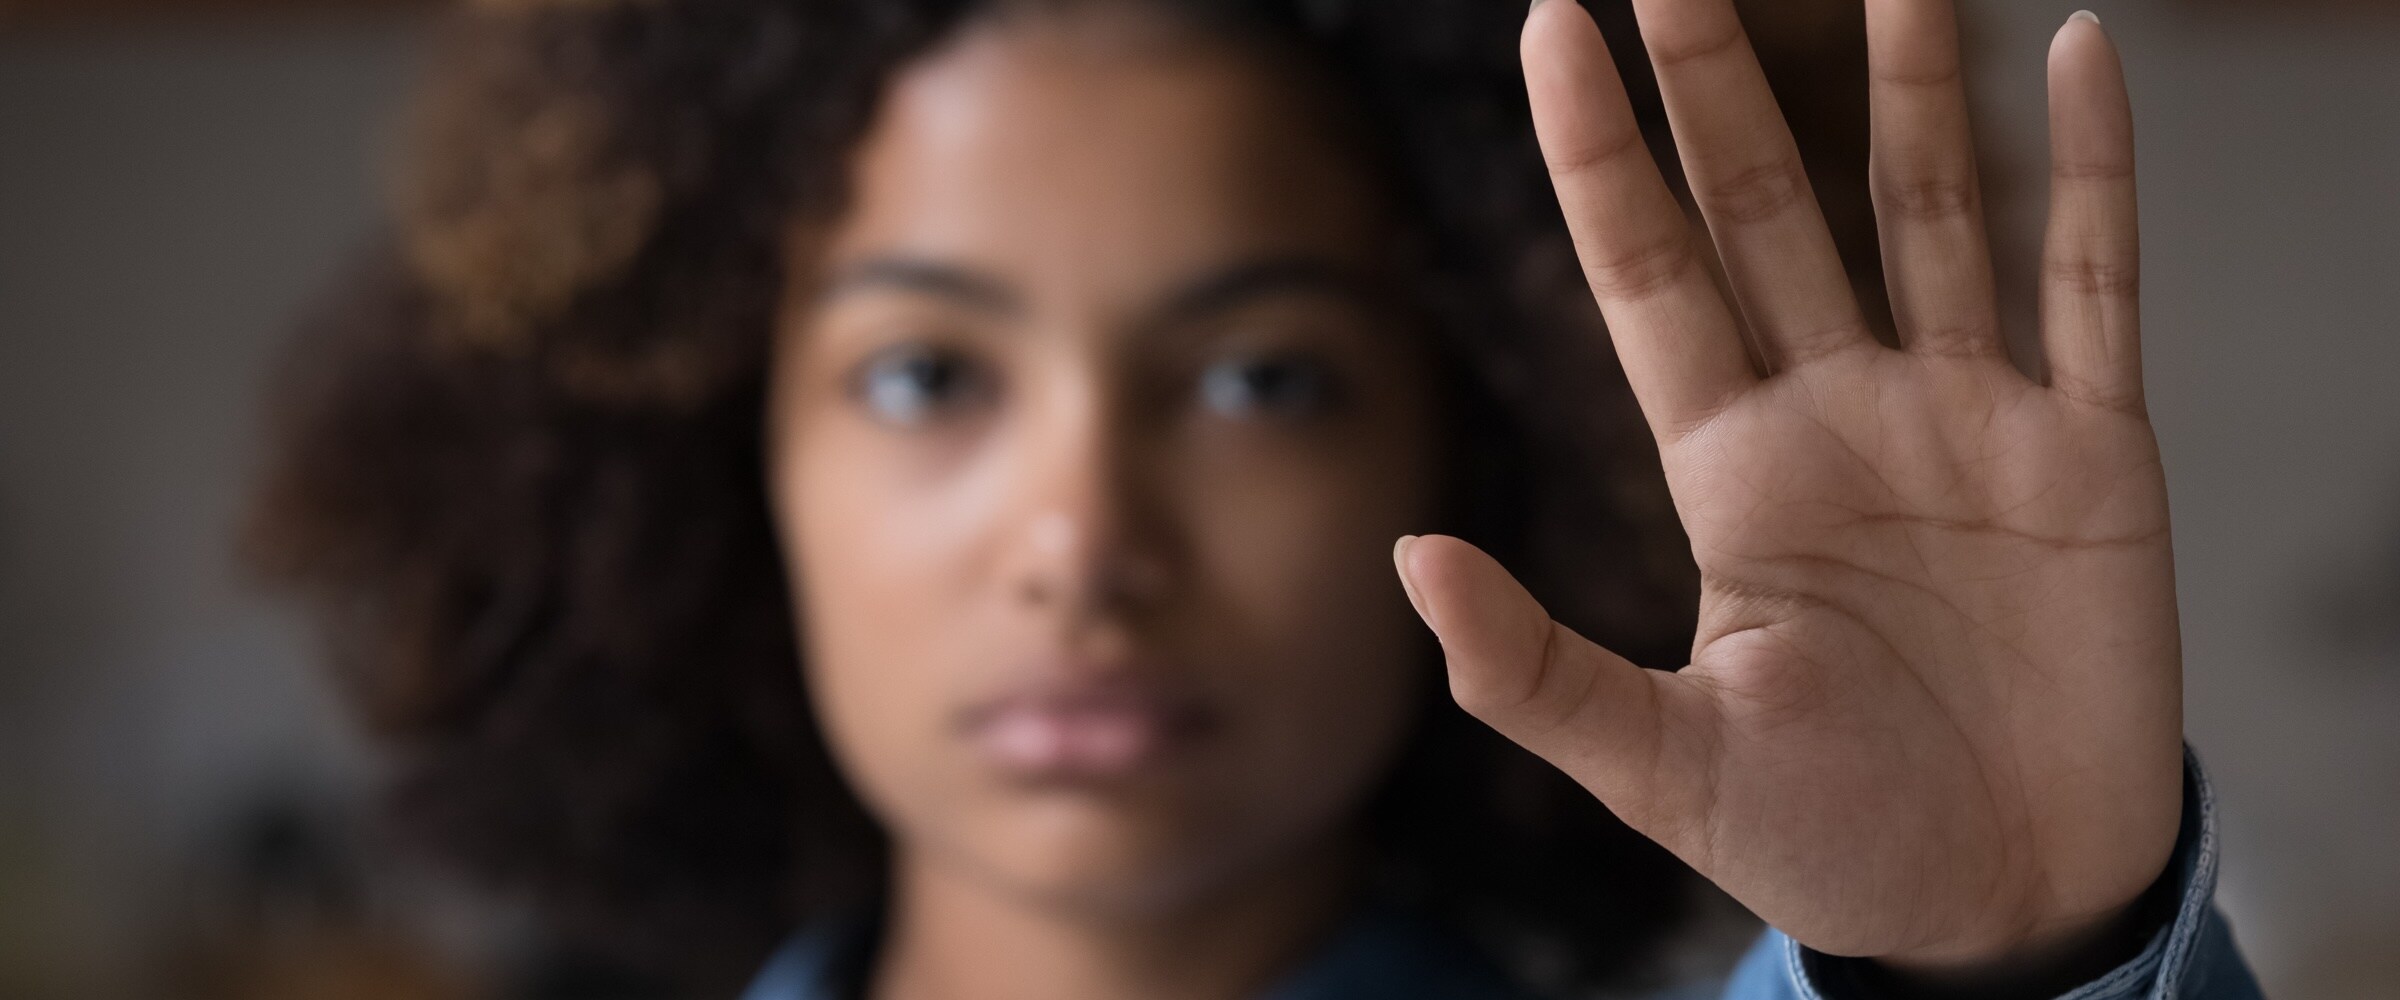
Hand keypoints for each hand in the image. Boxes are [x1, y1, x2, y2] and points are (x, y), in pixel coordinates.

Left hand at [1392, 0, 2181, 974]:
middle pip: (1773, 209)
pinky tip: (2074, 56)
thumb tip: (1405, 559)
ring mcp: (1966, 420)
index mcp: (1733, 474)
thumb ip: (1533, 669)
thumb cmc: (1831, 846)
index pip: (1650, 274)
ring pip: (1931, 212)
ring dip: (1912, 86)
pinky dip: (2094, 172)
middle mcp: (1841, 417)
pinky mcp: (2089, 452)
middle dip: (1726, 85)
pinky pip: (2091, 282)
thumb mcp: (1663, 767)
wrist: (2004, 907)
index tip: (1556, 29)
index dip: (1604, 155)